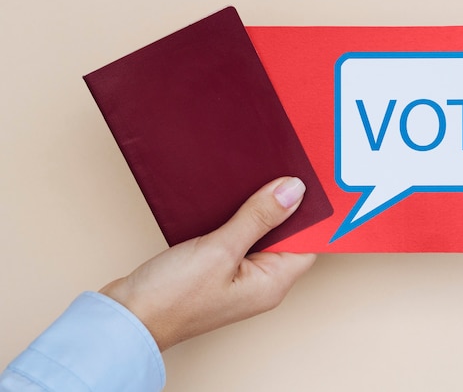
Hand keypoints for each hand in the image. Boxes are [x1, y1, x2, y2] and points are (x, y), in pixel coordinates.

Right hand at [99, 176, 315, 350]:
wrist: (127, 315)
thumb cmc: (172, 297)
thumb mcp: (221, 250)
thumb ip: (258, 218)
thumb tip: (293, 191)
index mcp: (272, 284)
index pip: (308, 244)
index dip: (311, 213)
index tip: (310, 181)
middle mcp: (260, 282)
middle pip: (285, 237)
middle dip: (284, 205)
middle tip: (281, 170)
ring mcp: (238, 276)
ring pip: (259, 234)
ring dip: (258, 209)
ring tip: (256, 178)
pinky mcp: (217, 268)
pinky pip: (237, 237)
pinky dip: (237, 218)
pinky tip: (231, 198)